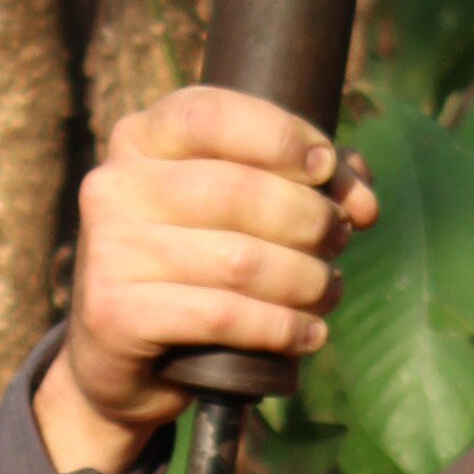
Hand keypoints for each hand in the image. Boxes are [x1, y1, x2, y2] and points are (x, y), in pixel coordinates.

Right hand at [38, 89, 376, 472]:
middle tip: (337, 239)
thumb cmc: (194, 270)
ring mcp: (110, 249)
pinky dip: (281, 328)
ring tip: (328, 288)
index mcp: (139, 140)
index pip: (211, 114)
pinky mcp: (117, 313)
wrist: (122, 359)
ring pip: (240, 260)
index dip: (280, 136)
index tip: (325, 166)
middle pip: (238, 191)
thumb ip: (301, 186)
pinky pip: (224, 316)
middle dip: (308, 218)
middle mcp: (115, 186)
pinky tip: (310, 334)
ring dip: (305, 278)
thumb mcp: (235, 213)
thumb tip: (363, 202)